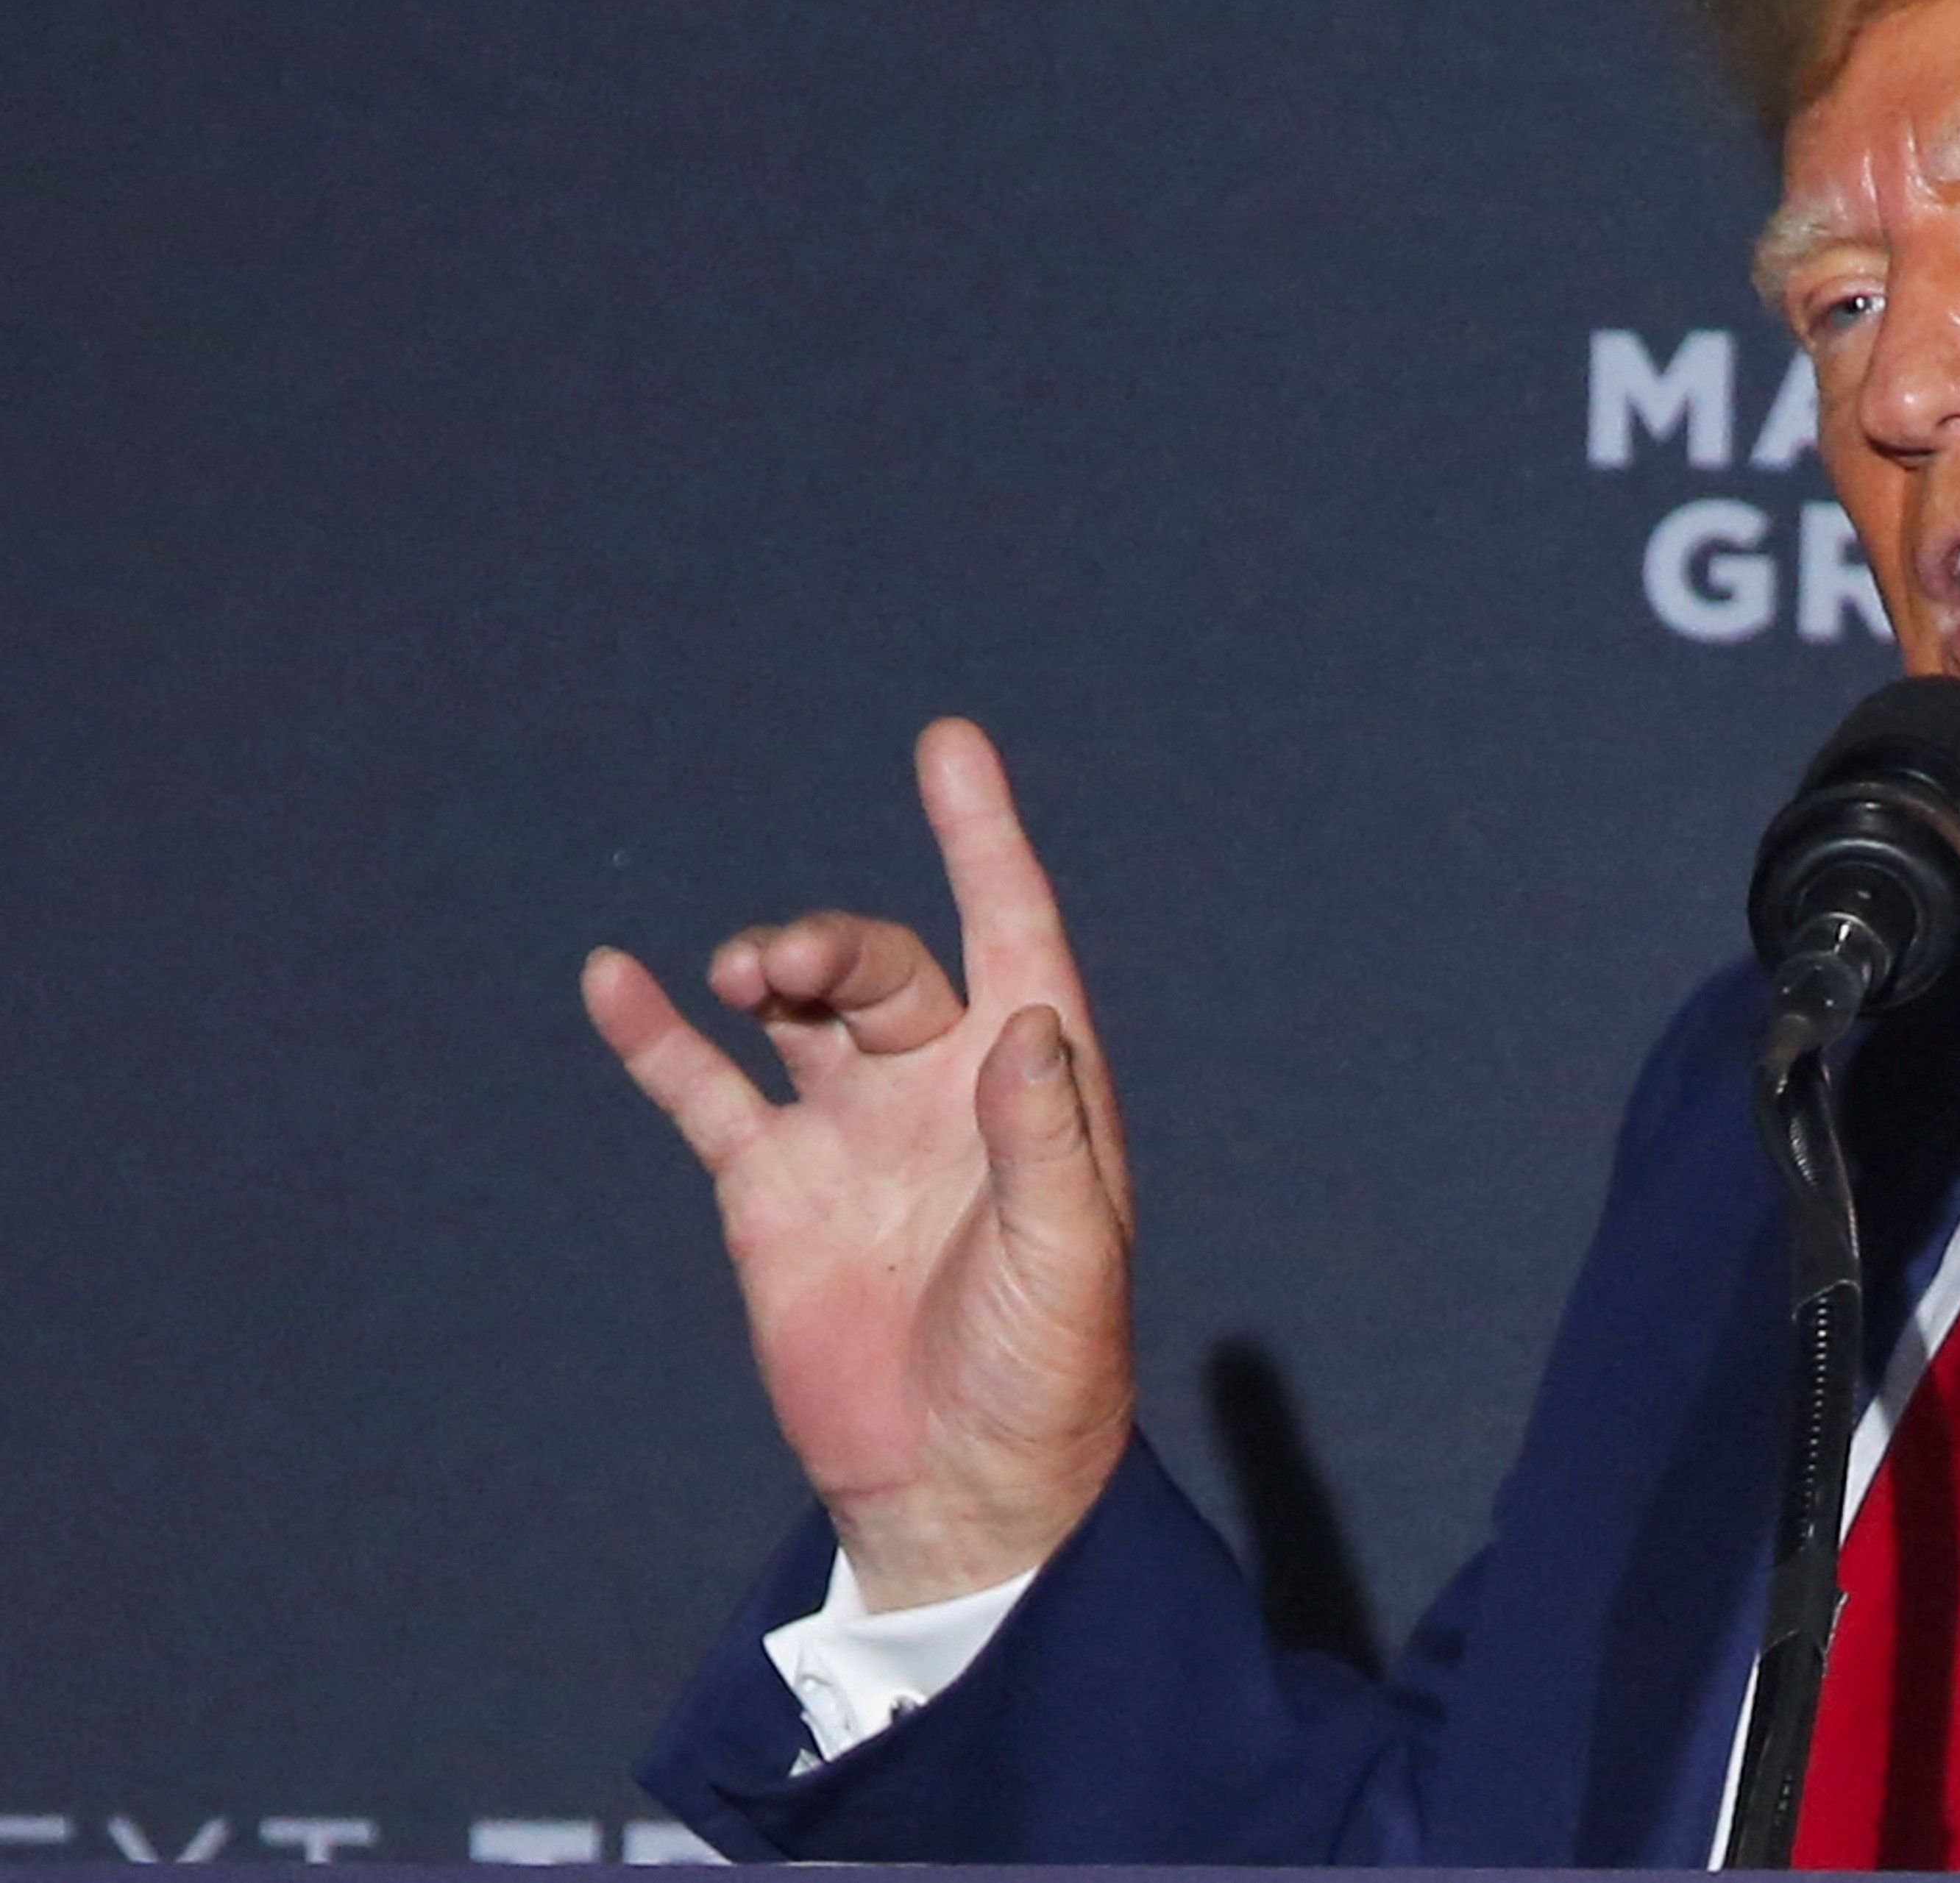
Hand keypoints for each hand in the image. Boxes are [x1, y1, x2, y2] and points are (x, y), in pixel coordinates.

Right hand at [584, 719, 1135, 1607]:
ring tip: (737, 972)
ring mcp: (851, 1135)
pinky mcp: (772, 1194)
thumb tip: (1024, 1020)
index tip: (949, 747)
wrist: (959, 1484)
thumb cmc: (1048, 1374)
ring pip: (801, 1011)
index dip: (985, 839)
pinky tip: (616, 980)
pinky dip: (659, 1039)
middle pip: (885, 967)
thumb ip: (1046, 1141)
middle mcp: (942, 1090)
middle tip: (777, 965)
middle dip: (834, 943)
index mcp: (1033, 1087)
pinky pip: (707, 1092)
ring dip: (769, 969)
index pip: (1015, 930)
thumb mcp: (1070, 1257)